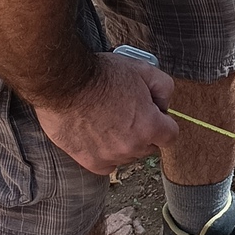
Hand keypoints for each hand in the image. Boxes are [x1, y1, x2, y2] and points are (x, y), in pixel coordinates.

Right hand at [34, 52, 177, 175]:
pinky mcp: (90, 162)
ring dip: (124, 142)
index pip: (170, 135)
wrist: (63, 84)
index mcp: (149, 126)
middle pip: (149, 146)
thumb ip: (164, 87)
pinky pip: (108, 164)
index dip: (162, 121)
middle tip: (126, 112)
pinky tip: (98, 136)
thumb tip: (164, 104)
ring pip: (128, 155)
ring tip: (108, 120)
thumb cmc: (100, 75)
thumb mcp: (143, 69)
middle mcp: (133, 146)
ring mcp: (111, 157)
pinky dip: (106, 153)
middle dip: (143, 131)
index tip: (151, 113)